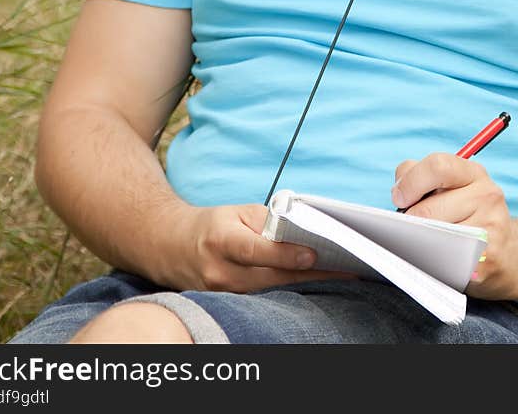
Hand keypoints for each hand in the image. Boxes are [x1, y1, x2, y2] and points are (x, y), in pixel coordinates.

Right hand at [159, 202, 348, 292]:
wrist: (172, 248)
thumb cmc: (212, 225)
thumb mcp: (237, 212)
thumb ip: (268, 220)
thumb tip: (300, 228)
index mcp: (221, 240)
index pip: (257, 251)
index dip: (286, 255)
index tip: (314, 254)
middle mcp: (219, 272)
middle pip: (270, 278)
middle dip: (309, 274)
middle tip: (344, 266)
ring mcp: (221, 295)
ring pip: (270, 293)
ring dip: (304, 285)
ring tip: (339, 274)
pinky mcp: (226, 307)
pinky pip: (263, 300)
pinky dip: (288, 292)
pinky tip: (312, 285)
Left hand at [392, 154, 517, 300]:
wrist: (506, 255)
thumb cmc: (463, 216)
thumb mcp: (447, 187)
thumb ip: (417, 177)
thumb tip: (399, 194)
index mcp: (473, 173)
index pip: (438, 166)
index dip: (411, 182)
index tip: (399, 198)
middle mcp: (487, 195)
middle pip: (430, 208)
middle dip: (411, 222)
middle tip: (409, 230)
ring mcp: (492, 227)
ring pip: (436, 237)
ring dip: (421, 243)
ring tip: (426, 243)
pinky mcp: (489, 260)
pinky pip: (447, 261)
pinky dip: (435, 262)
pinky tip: (441, 260)